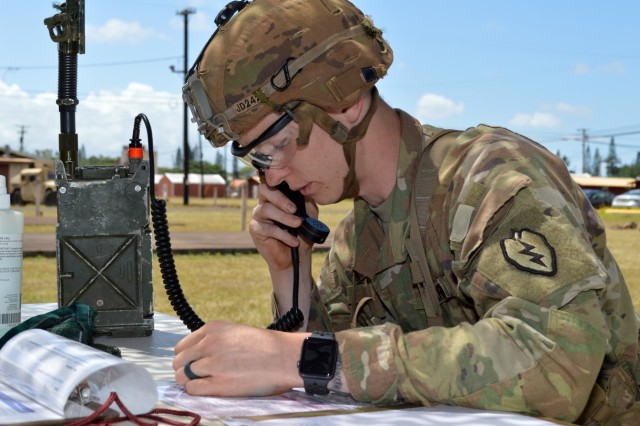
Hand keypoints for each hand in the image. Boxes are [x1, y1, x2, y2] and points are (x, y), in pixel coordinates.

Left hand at [173, 320, 306, 396]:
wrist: (285, 357)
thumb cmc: (266, 346)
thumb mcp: (235, 332)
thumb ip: (214, 340)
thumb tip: (196, 356)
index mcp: (212, 329)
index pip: (181, 346)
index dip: (186, 357)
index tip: (193, 363)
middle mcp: (209, 344)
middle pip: (178, 361)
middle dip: (185, 370)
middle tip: (198, 376)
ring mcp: (212, 364)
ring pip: (182, 376)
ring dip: (190, 381)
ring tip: (206, 382)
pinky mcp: (219, 384)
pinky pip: (192, 389)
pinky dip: (197, 391)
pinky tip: (210, 388)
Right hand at [250, 183, 316, 270]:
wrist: (296, 255)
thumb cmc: (302, 233)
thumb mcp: (309, 214)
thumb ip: (305, 201)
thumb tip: (303, 191)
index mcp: (276, 196)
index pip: (272, 181)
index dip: (278, 180)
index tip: (293, 187)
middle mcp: (265, 203)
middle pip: (264, 190)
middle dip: (280, 198)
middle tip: (293, 209)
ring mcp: (258, 216)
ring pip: (266, 209)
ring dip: (284, 217)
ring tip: (297, 224)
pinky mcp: (256, 229)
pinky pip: (268, 228)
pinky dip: (283, 234)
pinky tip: (293, 241)